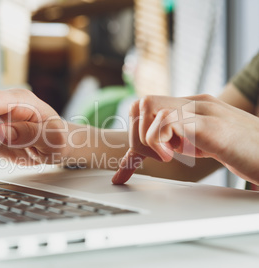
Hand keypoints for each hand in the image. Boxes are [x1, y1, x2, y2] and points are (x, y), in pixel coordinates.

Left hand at [112, 94, 258, 183]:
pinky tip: (173, 155)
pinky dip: (158, 141)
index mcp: (192, 106)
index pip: (147, 105)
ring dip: (147, 137)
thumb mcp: (202, 143)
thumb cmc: (243, 152)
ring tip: (167, 155)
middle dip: (137, 133)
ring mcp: (203, 110)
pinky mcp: (210, 124)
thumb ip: (179, 139)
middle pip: (142, 102)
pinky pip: (166, 121)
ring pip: (149, 106)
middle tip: (154, 154)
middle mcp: (195, 102)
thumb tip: (156, 147)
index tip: (144, 153)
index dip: (136, 129)